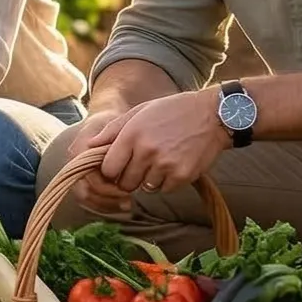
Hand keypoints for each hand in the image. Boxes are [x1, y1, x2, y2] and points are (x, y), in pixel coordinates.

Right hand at [63, 108, 134, 215]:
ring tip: (127, 205)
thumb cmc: (111, 121)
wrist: (105, 119)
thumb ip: (109, 134)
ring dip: (107, 205)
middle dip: (107, 201)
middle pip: (85, 193)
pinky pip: (90, 199)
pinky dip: (106, 205)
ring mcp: (77, 173)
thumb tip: (96, 146)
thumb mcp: (112, 124)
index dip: (106, 188)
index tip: (126, 190)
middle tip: (128, 202)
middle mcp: (73, 164)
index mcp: (78, 152)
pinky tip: (122, 204)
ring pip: (87, 199)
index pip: (88, 179)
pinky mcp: (84, 180)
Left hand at [95, 91, 229, 200]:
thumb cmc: (172, 111)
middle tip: (141, 165)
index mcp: (131, 135)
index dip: (111, 171)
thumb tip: (89, 146)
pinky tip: (174, 164)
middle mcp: (146, 151)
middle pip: (125, 183)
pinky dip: (167, 182)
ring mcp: (165, 165)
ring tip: (161, 160)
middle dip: (129, 178)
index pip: (108, 169)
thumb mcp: (139, 112)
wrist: (212, 115)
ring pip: (145, 188)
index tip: (119, 167)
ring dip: (149, 179)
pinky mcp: (182, 176)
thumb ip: (112, 130)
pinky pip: (165, 189)